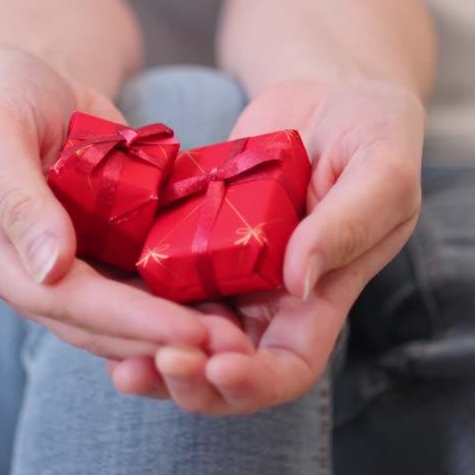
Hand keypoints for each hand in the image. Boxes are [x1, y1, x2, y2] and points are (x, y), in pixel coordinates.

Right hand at [0, 46, 209, 358]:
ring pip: (123, 314)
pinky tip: (224, 302)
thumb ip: (17, 198)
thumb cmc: (1, 95)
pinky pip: (141, 282)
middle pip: (97, 324)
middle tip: (227, 347)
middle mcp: (29, 275)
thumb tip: (48, 269)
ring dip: (175, 328)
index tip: (185, 333)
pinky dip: (179, 295)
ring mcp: (68, 267)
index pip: (61, 302)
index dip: (125, 321)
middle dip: (160, 338)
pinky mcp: (102, 251)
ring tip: (233, 337)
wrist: (29, 79)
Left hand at [108, 80, 424, 411]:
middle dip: (187, 380)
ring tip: (113, 357)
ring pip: (181, 334)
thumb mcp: (381, 169)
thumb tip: (300, 278)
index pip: (289, 368)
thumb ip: (349, 222)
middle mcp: (268, 298)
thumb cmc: (374, 131)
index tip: (218, 368)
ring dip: (148, 353)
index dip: (254, 382)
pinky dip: (127, 296)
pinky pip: (155, 279)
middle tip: (147, 366)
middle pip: (223, 369)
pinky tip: (94, 293)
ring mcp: (225, 270)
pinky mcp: (190, 236)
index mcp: (320, 297)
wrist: (328, 92)